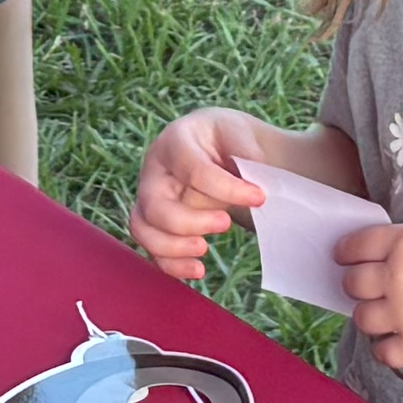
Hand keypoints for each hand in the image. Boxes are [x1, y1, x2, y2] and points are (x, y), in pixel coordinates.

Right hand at [130, 106, 271, 282]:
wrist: (224, 152)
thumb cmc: (230, 140)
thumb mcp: (241, 132)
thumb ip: (246, 149)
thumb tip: (252, 179)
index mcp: (175, 141)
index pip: (193, 170)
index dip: (226, 188)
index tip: (259, 198)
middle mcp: (154, 170)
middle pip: (155, 204)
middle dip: (191, 222)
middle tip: (227, 223)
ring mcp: (150, 197)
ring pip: (143, 229)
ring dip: (174, 247)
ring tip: (204, 249)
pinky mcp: (155, 222)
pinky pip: (152, 248)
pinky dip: (171, 265)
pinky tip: (198, 270)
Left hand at [340, 220, 402, 377]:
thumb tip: (382, 256)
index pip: (354, 246)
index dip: (345, 253)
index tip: (344, 259)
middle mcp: (398, 276)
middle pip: (351, 284)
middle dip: (358, 287)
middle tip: (373, 291)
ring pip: (361, 319)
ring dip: (372, 317)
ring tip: (392, 316)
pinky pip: (381, 352)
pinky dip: (389, 349)